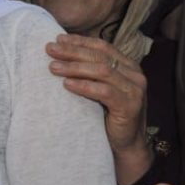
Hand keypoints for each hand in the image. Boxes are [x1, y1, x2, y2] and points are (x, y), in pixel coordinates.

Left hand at [47, 34, 151, 163]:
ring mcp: (134, 90)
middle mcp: (134, 74)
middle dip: (72, 51)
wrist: (125, 145)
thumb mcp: (99, 89)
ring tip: (53, 67)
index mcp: (127, 66)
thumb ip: (89, 72)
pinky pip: (104, 92)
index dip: (80, 42)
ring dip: (74, 67)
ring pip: (102, 71)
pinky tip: (67, 84)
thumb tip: (60, 54)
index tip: (57, 39)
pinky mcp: (130, 105)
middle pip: (100, 57)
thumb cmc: (107, 116)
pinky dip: (84, 86)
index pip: (102, 47)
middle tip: (50, 49)